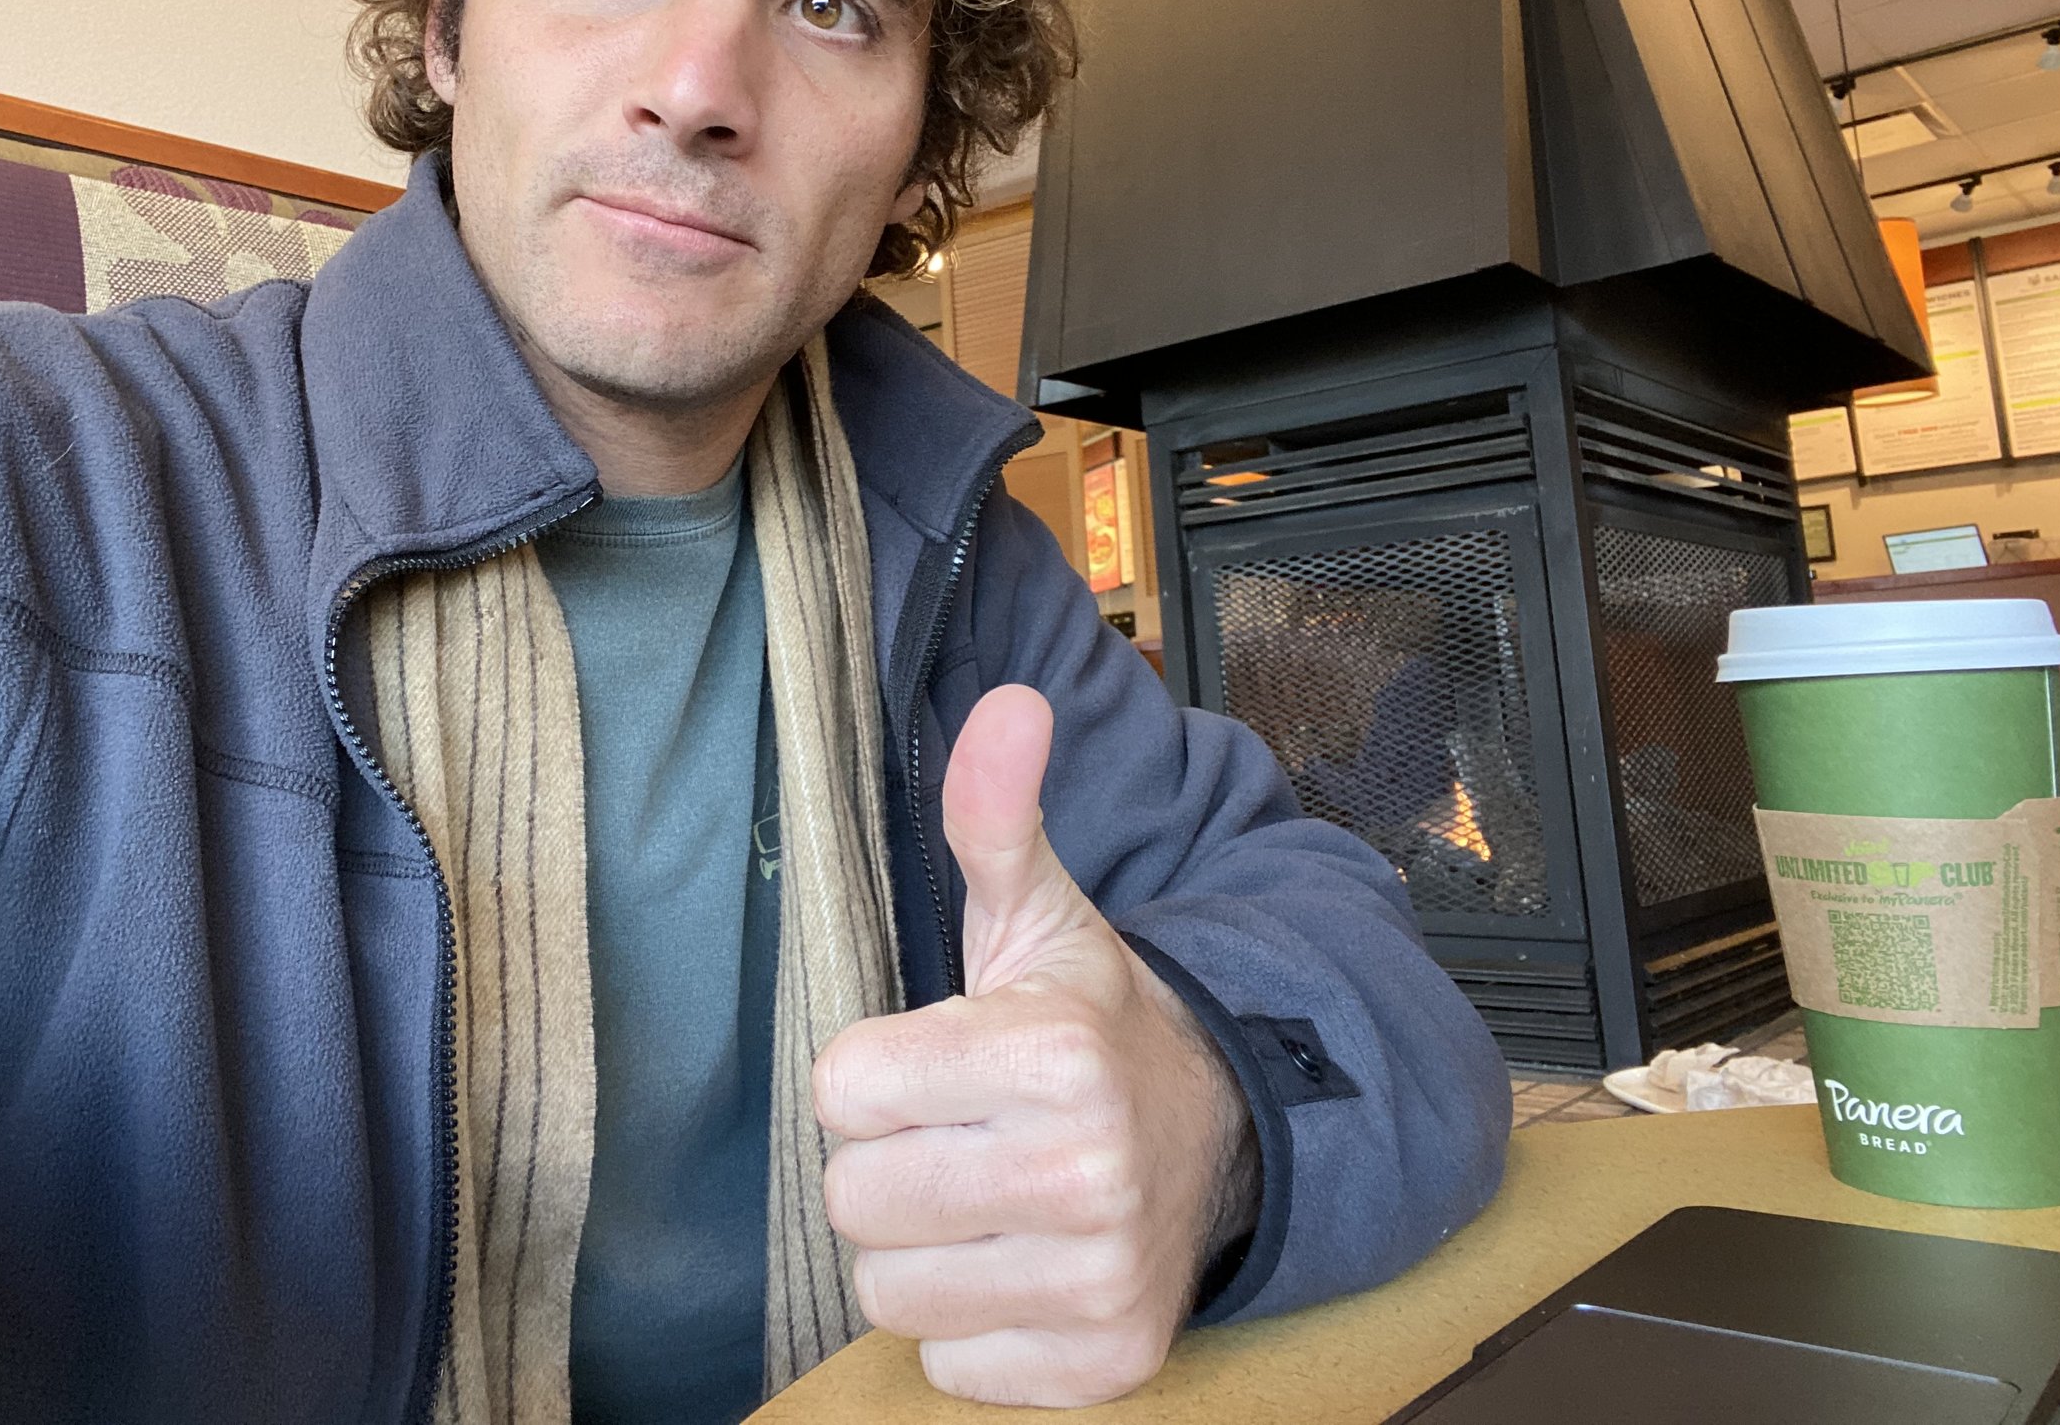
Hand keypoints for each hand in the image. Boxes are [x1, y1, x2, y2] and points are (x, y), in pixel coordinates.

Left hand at [813, 685, 1260, 1406]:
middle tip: (959, 1131)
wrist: (1218, 1133)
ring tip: (986, 1198)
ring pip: (886, 1290)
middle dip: (890, 1161)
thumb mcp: (1036, 915)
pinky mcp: (1104, 1363)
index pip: (841, 1086)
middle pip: (854, 1196)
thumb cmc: (1091, 1024)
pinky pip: (946, 1363)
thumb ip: (993, 817)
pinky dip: (971, 1326)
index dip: (874, 1073)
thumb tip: (1009, 702)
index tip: (935, 1061)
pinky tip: (1020, 1263)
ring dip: (920, 1249)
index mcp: (1051, 1054)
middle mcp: (1082, 1172)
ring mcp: (1099, 1278)